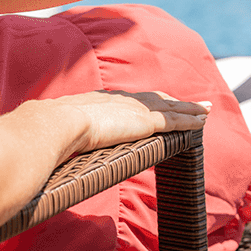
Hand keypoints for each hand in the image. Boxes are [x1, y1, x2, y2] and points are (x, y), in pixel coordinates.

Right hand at [31, 90, 209, 153]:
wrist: (55, 125)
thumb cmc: (48, 132)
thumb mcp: (56, 132)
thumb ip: (59, 138)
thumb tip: (44, 152)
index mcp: (101, 101)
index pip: (129, 100)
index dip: (146, 101)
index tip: (155, 101)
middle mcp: (120, 100)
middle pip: (155, 98)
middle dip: (174, 100)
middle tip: (191, 103)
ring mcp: (134, 109)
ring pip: (171, 107)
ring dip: (190, 108)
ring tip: (206, 110)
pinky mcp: (145, 122)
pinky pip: (175, 120)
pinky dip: (190, 120)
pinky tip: (203, 121)